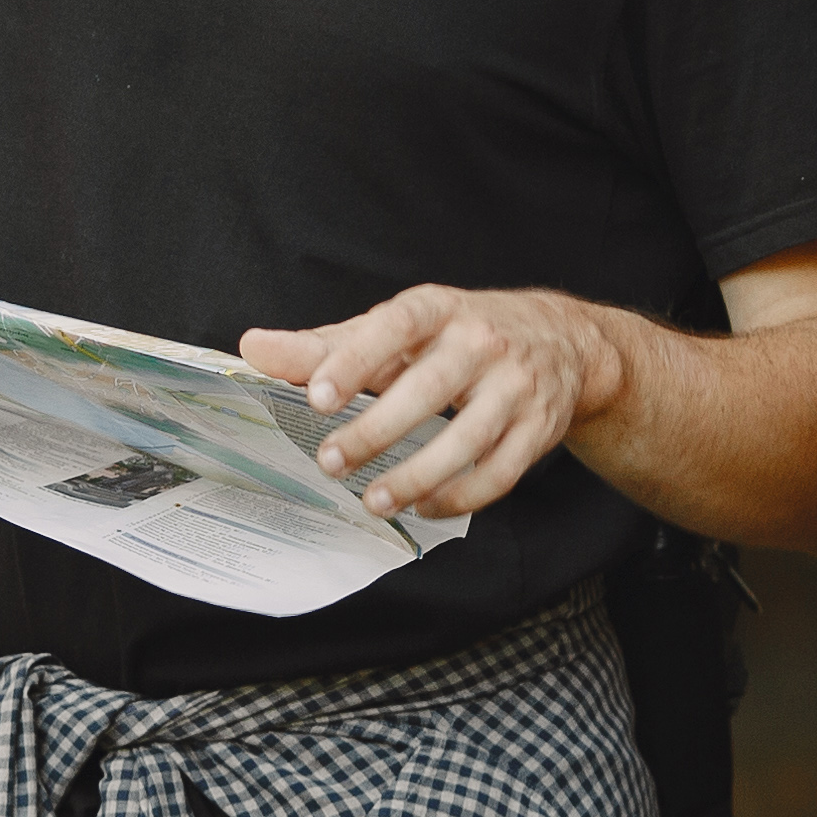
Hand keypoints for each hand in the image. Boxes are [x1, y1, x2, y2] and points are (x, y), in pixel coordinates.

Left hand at [239, 285, 614, 520]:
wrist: (562, 340)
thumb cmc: (457, 336)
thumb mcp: (394, 330)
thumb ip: (323, 346)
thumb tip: (254, 347)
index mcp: (438, 310)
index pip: (394, 327)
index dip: (355, 360)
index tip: (317, 396)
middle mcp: (482, 342)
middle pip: (430, 389)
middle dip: (378, 431)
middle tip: (331, 462)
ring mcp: (516, 387)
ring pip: (467, 440)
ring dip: (417, 476)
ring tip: (374, 501)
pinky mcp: (539, 428)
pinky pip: (500, 473)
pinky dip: (460, 497)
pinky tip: (424, 506)